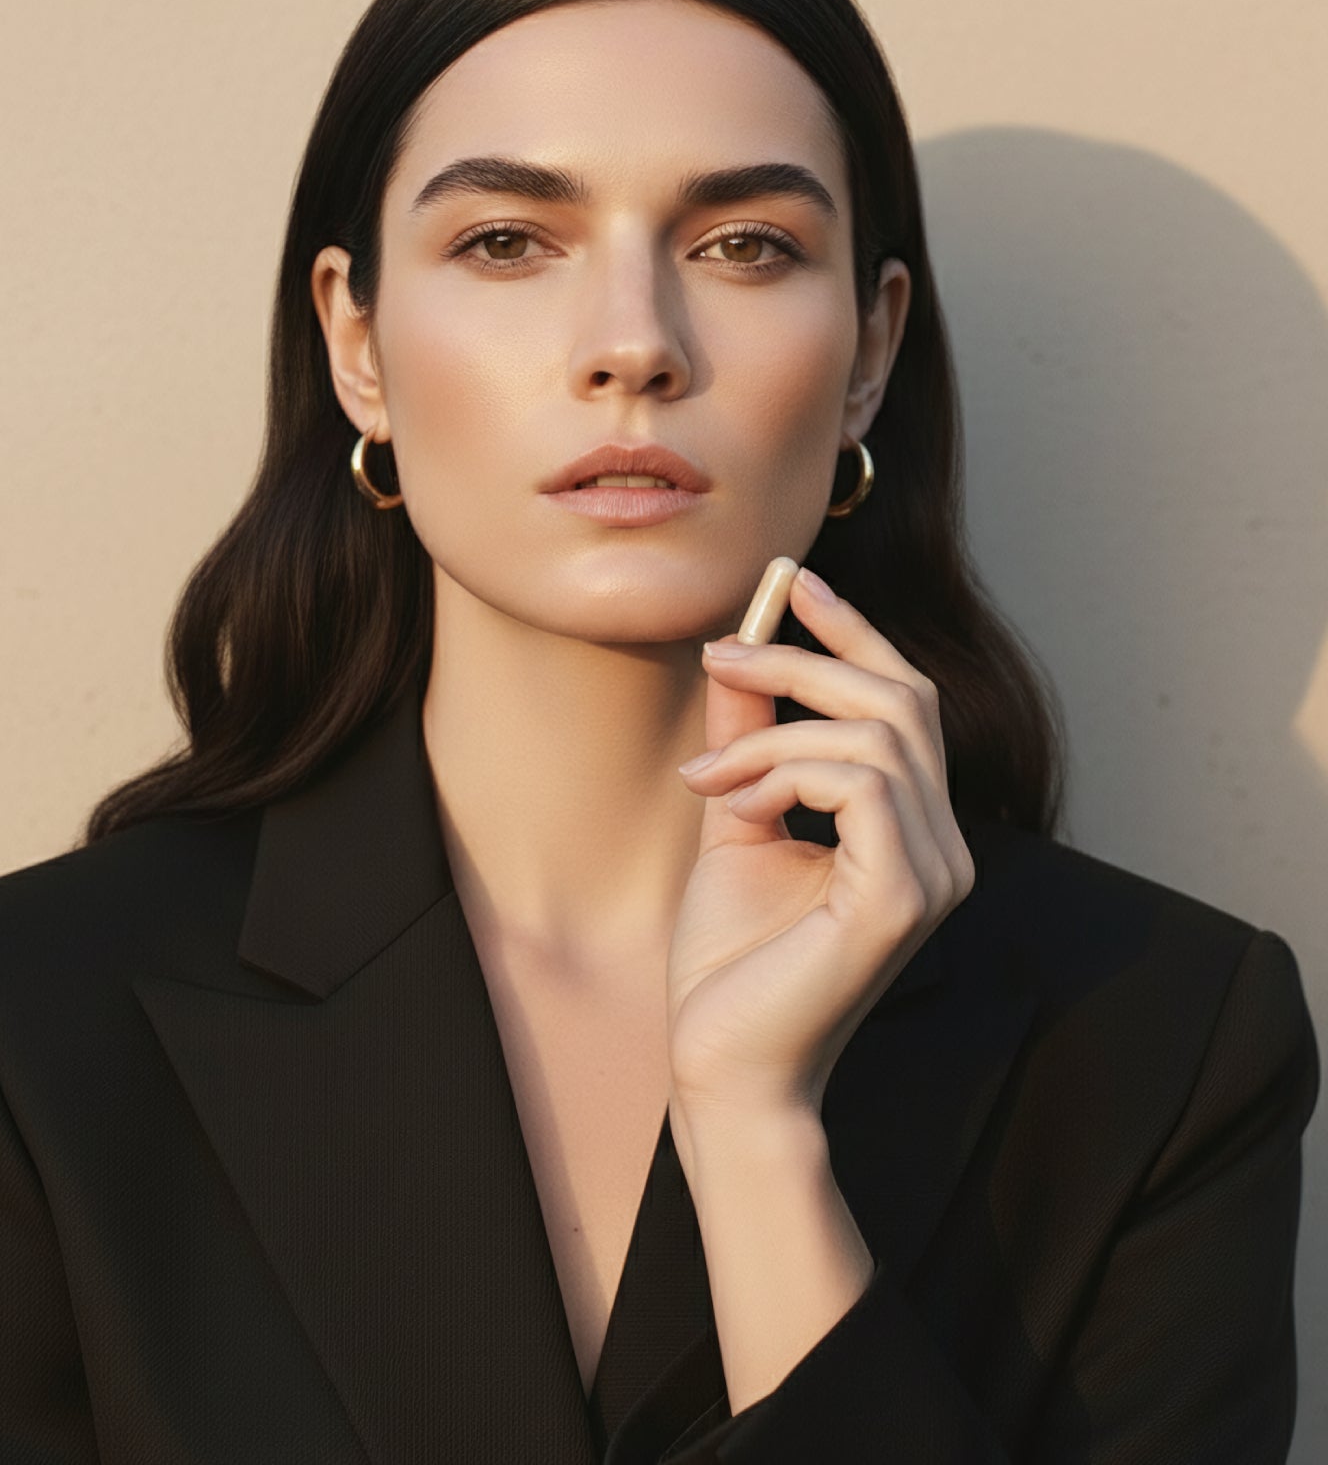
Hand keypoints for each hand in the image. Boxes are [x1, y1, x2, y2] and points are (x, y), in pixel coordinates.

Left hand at [668, 565, 975, 1117]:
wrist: (723, 1066)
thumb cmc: (731, 962)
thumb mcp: (735, 822)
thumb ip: (749, 742)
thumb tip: (738, 655)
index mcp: (911, 830)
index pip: (907, 702)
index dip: (856, 632)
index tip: (795, 581)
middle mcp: (943, 846)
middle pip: (902, 699)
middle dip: (805, 660)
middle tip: (721, 655)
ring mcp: (935, 873)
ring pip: (877, 734)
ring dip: (772, 734)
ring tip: (704, 777)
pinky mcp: (904, 897)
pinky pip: (862, 783)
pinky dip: (784, 775)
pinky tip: (731, 807)